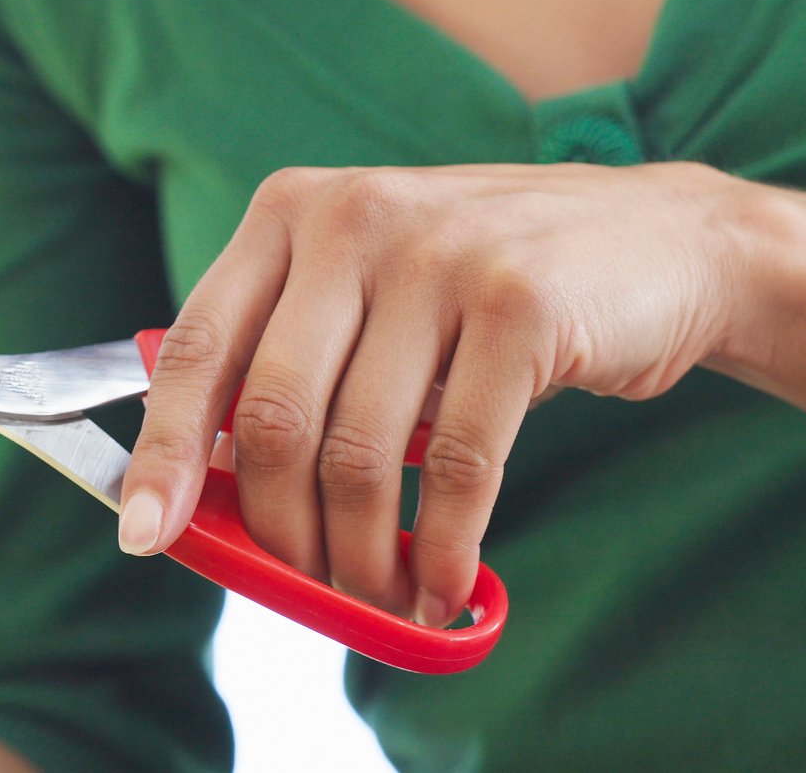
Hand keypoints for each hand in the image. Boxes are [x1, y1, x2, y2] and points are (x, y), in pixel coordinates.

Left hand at [118, 161, 757, 626]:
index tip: (146, 535)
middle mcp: (354, 217)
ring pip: (360, 452)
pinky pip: (455, 465)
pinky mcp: (521, 305)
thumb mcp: (375, 282)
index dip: (164, 453)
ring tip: (382, 595)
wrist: (659, 241)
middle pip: (274, 416)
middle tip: (311, 587)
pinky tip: (448, 582)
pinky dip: (446, 546)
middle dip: (282, 529)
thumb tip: (205, 488)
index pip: (197, 346)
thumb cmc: (490, 287)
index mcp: (292, 210)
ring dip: (364, 555)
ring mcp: (439, 255)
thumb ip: (294, 355)